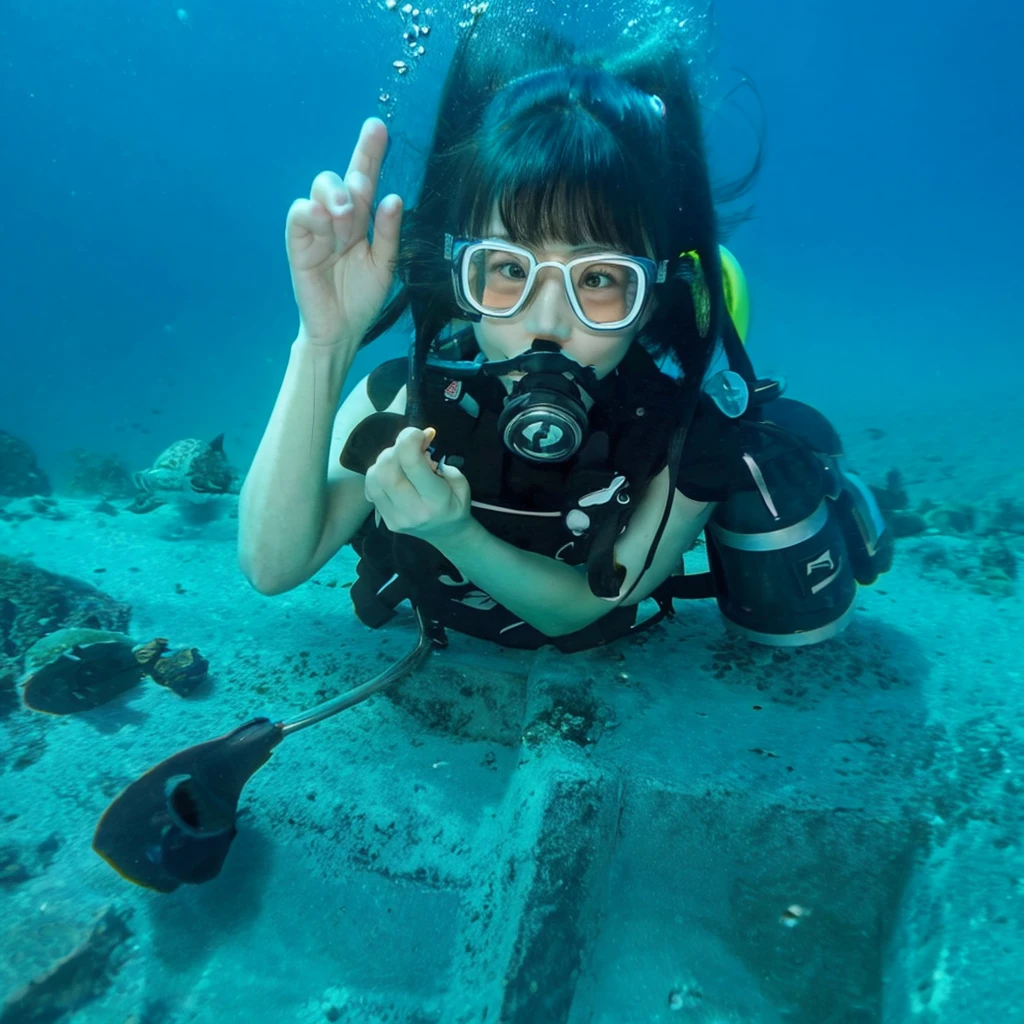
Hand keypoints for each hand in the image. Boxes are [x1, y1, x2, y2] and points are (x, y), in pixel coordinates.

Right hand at [285, 117, 402, 348]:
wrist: (341, 329)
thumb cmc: (362, 296)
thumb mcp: (385, 265)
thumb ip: (389, 233)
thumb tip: (394, 199)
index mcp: (361, 220)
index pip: (365, 179)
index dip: (370, 153)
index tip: (377, 127)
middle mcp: (339, 217)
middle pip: (341, 177)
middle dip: (354, 178)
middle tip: (361, 196)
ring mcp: (317, 227)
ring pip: (320, 189)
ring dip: (337, 198)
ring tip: (346, 222)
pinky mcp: (298, 241)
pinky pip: (299, 213)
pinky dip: (312, 212)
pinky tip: (326, 222)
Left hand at [364, 427, 472, 542]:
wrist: (446, 535)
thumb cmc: (455, 505)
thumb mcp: (462, 484)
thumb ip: (444, 463)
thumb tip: (423, 443)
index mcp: (436, 501)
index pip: (411, 464)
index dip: (409, 439)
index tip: (419, 433)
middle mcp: (412, 511)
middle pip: (386, 470)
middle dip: (395, 449)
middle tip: (409, 447)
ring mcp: (394, 517)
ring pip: (373, 477)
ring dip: (384, 460)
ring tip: (401, 460)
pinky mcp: (383, 519)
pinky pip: (370, 487)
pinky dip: (378, 473)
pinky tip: (393, 474)